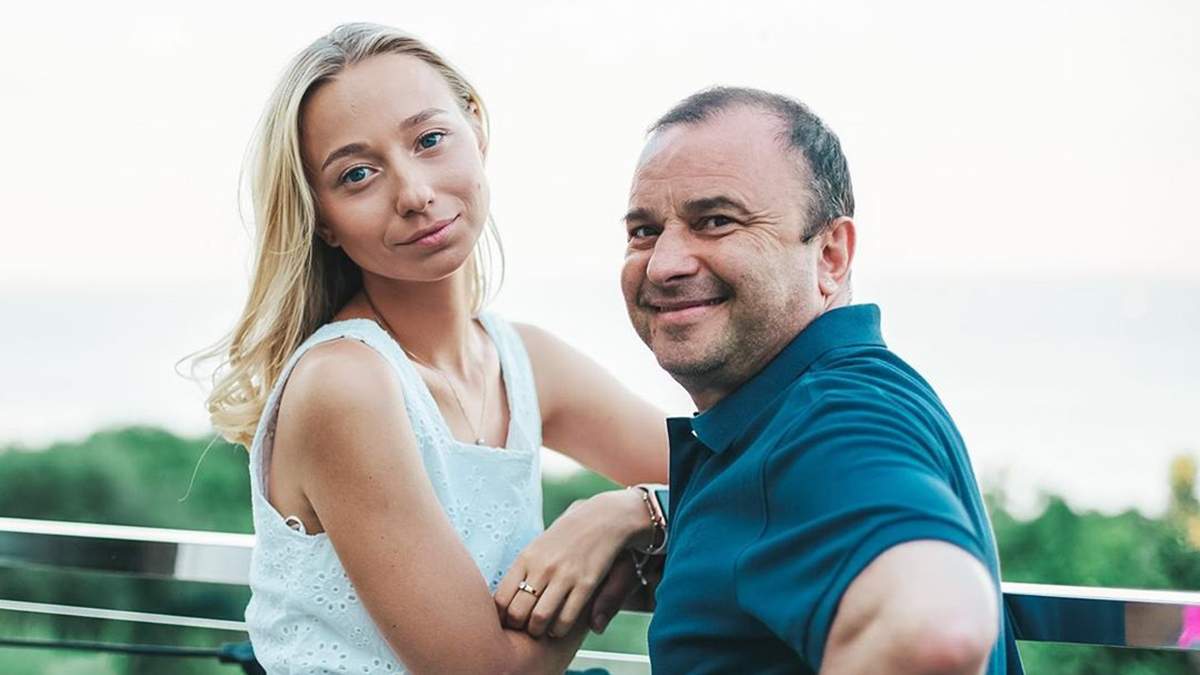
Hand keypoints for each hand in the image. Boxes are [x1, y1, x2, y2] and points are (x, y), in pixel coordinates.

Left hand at [494, 489, 651, 637]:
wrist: (604, 518)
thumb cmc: (567, 535)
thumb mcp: (539, 547)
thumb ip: (523, 573)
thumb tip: (506, 602)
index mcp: (526, 557)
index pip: (500, 598)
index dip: (502, 617)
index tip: (508, 621)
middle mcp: (542, 567)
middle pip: (517, 612)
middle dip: (518, 628)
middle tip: (524, 629)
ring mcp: (564, 576)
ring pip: (539, 618)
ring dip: (538, 631)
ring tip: (542, 631)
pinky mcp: (585, 583)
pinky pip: (566, 618)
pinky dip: (560, 630)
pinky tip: (560, 628)